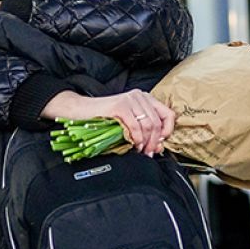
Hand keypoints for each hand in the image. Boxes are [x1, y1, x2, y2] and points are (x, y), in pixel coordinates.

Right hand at [41, 90, 174, 156]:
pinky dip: (137, 139)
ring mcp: (130, 99)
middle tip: (148, 153)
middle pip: (157, 122)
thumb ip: (145, 132)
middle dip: (155, 141)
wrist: (80, 111)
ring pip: (149, 125)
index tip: (159, 143)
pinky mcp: (120, 105)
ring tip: (140, 150)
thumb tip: (160, 146)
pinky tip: (133, 145)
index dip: (167, 131)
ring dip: (146, 142)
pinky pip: (135, 126)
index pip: (168, 114)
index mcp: (144, 98)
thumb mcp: (129, 124)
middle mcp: (139, 96)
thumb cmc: (103, 119)